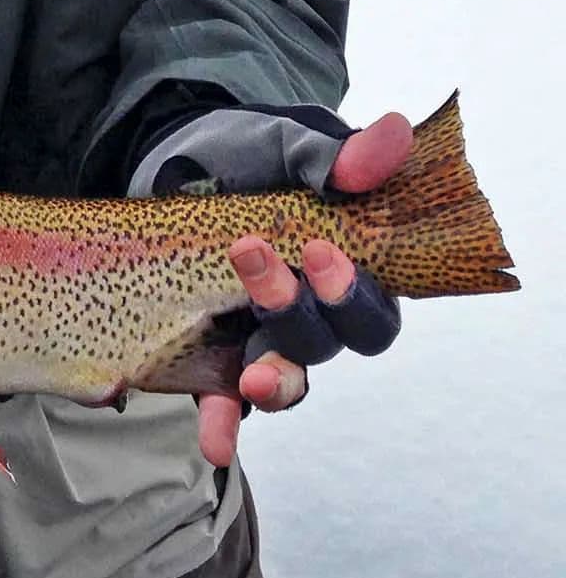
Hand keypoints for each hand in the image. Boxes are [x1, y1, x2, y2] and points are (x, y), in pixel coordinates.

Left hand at [197, 110, 411, 467]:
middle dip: (300, 312)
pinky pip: (227, 398)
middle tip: (251, 258)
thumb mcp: (288, 142)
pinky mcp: (219, 350)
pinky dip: (224, 421)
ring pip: (287, 375)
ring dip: (272, 378)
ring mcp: (269, 336)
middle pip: (331, 343)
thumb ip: (334, 153)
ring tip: (248, 377)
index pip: (375, 306)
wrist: (183, 160)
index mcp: (351, 268)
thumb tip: (394, 134)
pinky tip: (214, 443)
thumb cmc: (255, 154)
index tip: (318, 251)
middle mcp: (319, 315)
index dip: (354, 292)